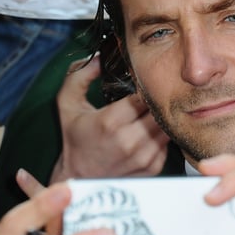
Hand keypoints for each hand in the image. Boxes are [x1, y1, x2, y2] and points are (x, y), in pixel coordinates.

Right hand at [50, 54, 168, 182]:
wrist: (78, 178)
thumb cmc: (74, 140)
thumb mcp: (67, 104)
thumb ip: (79, 76)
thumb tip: (98, 57)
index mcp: (110, 122)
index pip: (143, 95)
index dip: (144, 87)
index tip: (139, 84)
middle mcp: (130, 141)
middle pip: (159, 110)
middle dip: (154, 102)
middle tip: (147, 98)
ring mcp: (144, 157)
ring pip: (167, 126)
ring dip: (159, 118)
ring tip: (146, 114)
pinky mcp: (153, 167)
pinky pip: (168, 143)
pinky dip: (160, 135)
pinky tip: (147, 132)